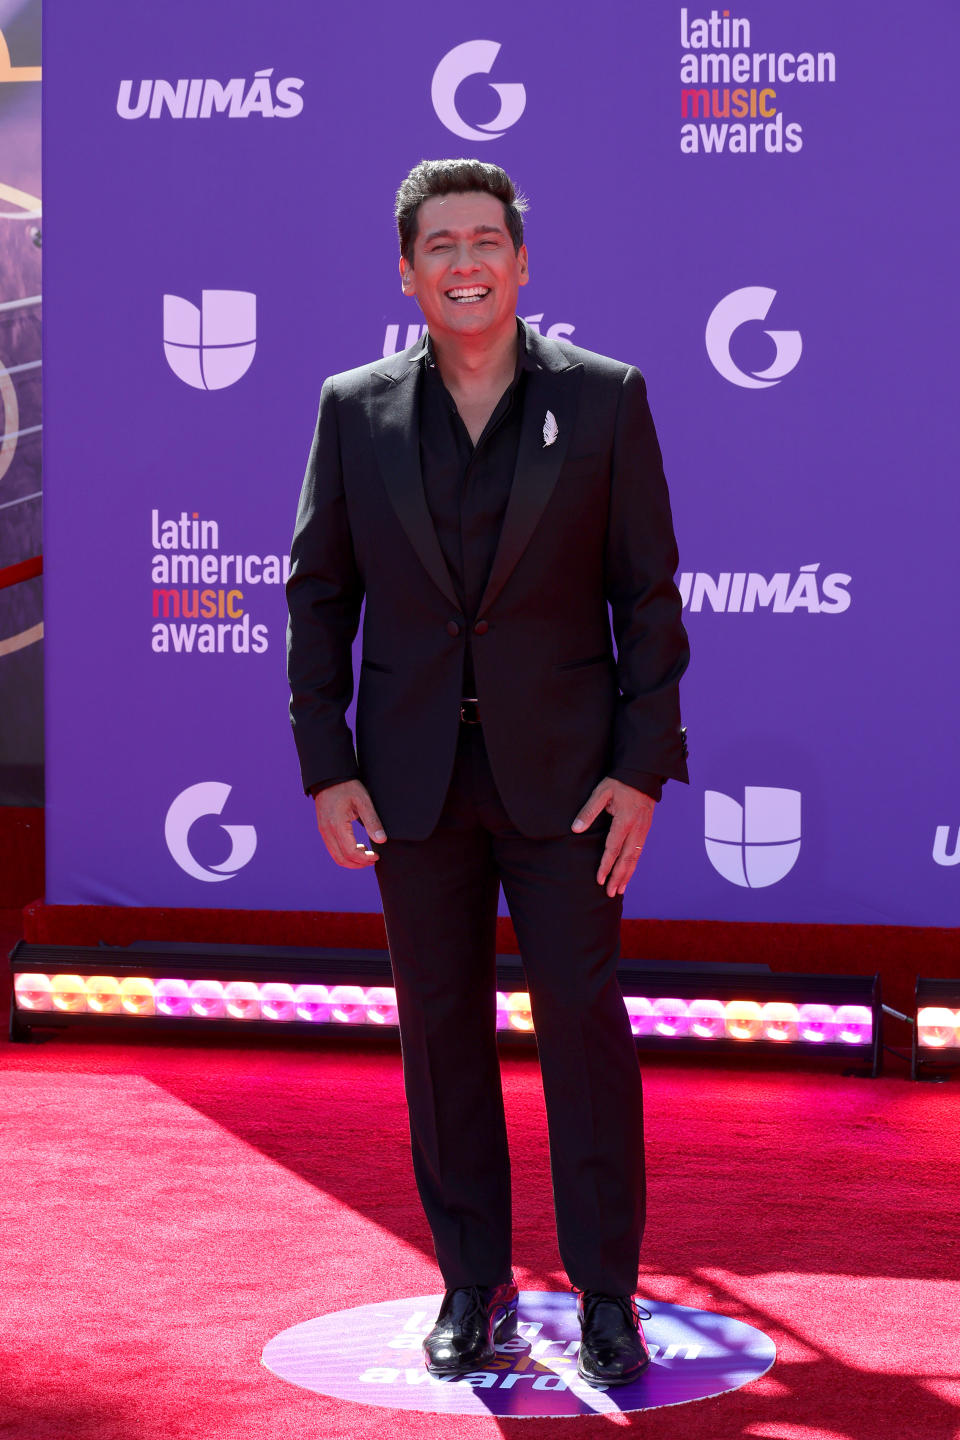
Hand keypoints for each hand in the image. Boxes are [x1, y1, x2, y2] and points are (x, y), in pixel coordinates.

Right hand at [314, 780, 386, 868]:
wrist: (329, 777)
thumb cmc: (348, 787)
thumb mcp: (364, 801)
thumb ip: (372, 821)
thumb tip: (382, 840)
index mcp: (337, 825)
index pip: (350, 852)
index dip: (364, 859)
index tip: (377, 856)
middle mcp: (327, 831)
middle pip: (341, 859)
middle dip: (359, 864)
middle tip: (373, 859)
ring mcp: (323, 831)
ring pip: (336, 856)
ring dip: (352, 861)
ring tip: (367, 855)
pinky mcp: (323, 829)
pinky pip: (333, 849)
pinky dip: (345, 854)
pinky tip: (357, 847)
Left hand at [571, 777, 655, 896]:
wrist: (642, 774)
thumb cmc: (619, 782)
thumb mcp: (601, 792)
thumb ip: (589, 810)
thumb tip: (575, 829)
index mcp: (624, 820)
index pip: (613, 848)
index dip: (606, 865)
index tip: (599, 880)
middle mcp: (636, 829)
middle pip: (627, 859)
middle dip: (618, 877)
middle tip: (611, 893)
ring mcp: (643, 830)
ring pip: (635, 858)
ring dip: (627, 875)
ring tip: (620, 890)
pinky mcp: (645, 829)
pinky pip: (639, 852)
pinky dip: (633, 865)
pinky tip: (627, 873)